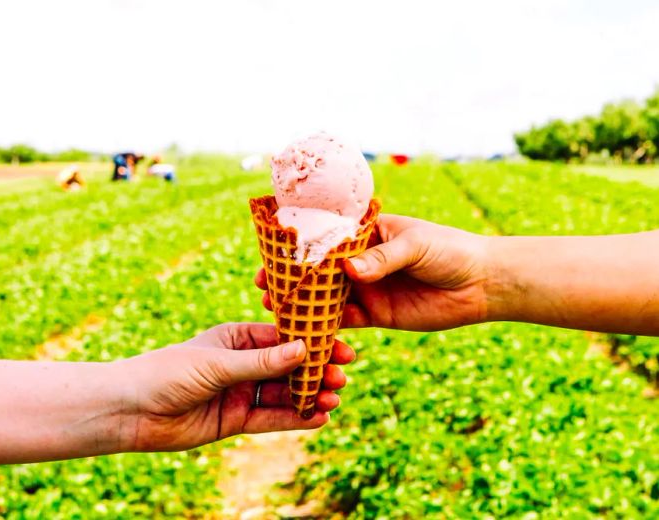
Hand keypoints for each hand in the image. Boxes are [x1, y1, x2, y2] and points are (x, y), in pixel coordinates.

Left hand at [117, 323, 353, 451]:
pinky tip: (318, 417)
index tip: (340, 347)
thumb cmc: (168, 373)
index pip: (282, 338)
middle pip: (288, 367)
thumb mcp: (217, 364)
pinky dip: (293, 418)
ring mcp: (240, 392)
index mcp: (237, 339)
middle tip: (342, 376)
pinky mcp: (235, 420)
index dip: (312, 343)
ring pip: (283, 394)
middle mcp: (242, 364)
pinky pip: (270, 418)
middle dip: (315, 371)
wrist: (131, 410)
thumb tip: (304, 349)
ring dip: (309, 395)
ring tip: (334, 398)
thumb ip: (261, 362)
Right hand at [255, 215, 488, 331]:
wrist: (480, 284)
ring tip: (274, 309)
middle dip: (290, 277)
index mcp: (367, 233)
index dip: (298, 245)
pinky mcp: (374, 314)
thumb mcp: (416, 245)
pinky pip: (343, 321)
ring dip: (300, 303)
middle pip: (317, 269)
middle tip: (263, 285)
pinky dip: (323, 327)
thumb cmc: (450, 251)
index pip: (325, 237)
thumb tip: (348, 271)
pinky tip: (303, 332)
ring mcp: (365, 288)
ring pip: (325, 297)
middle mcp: (360, 260)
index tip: (272, 252)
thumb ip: (382, 258)